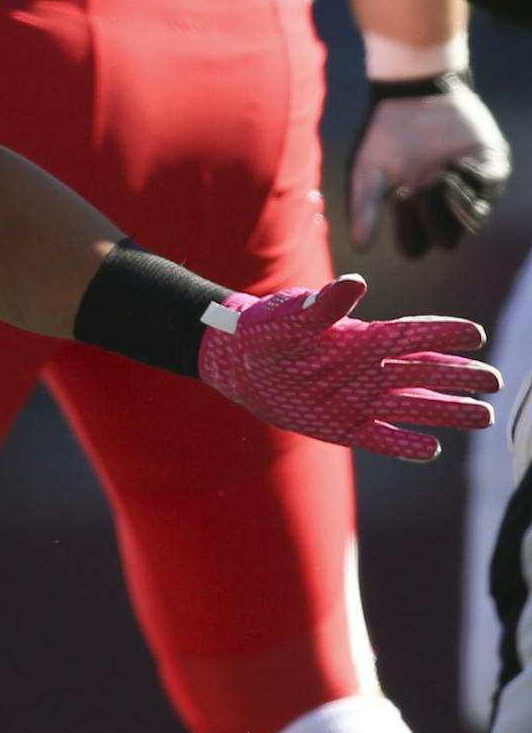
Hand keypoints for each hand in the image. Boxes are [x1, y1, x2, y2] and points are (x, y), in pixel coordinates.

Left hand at [196, 275, 497, 461]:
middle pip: (425, 373)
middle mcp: (369, 368)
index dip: (443, 334)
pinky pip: (379, 437)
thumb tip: (355, 283)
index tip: (476, 335)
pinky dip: (403, 444)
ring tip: (484, 416)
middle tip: (495, 381)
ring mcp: (359, 398)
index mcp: (362, 337)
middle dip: (460, 376)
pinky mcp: (342, 425)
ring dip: (447, 411)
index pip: (412, 335)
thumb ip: (323, 305)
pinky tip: (430, 449)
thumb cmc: (264, 329)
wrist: (236, 361)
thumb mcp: (290, 315)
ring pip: (413, 405)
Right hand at [348, 71, 510, 257]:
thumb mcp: (366, 171)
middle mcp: (442, 208)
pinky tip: (455, 160)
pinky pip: (490, 186)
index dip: (408, 230)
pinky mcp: (490, 167)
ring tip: (440, 175)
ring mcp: (468, 190)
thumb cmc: (383, 137)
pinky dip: (472, 178)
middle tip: (416, 188)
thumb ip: (364, 208)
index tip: (399, 195)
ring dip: (456, 204)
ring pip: (474, 220)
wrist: (410, 95)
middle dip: (432, 218)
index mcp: (413, 214)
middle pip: (447, 241)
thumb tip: (359, 248)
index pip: (415, 246)